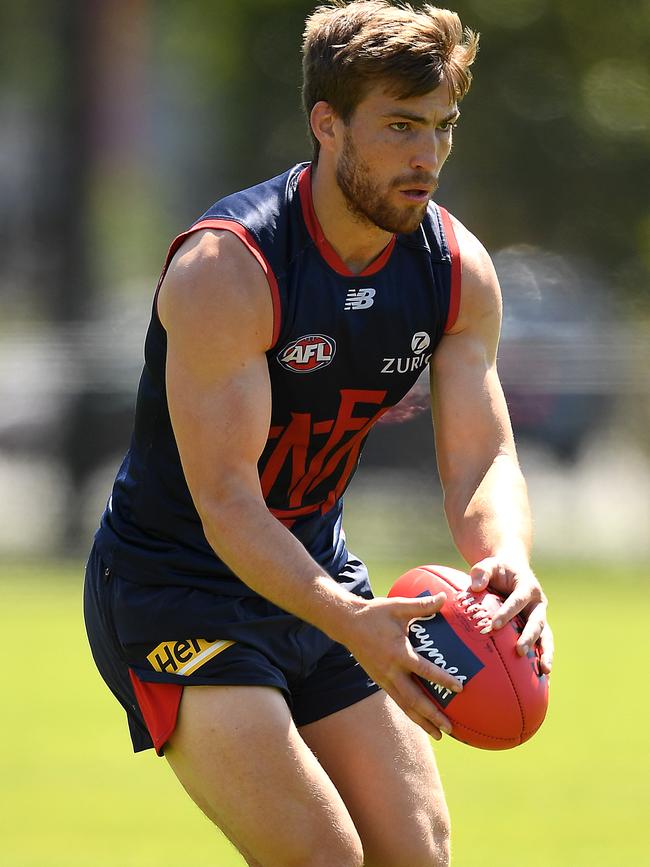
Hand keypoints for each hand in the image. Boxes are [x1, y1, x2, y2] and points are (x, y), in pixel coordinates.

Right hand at [342, 593, 463, 739]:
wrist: (346, 623)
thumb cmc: (374, 613)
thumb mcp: (398, 606)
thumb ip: (422, 606)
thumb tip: (444, 598)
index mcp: (398, 653)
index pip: (424, 670)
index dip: (442, 679)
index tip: (459, 687)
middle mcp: (391, 670)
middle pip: (414, 699)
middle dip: (432, 715)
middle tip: (450, 728)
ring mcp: (384, 678)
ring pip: (405, 705)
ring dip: (422, 721)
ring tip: (438, 734)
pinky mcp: (379, 681)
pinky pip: (398, 700)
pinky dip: (410, 713)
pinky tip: (421, 720)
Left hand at [470, 556, 553, 674]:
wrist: (512, 571)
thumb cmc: (497, 569)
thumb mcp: (488, 565)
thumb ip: (481, 572)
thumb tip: (475, 587)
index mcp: (527, 586)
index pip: (518, 600)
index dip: (507, 612)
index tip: (495, 625)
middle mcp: (538, 603)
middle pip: (537, 621)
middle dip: (529, 637)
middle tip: (519, 651)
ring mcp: (540, 616)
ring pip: (546, 636)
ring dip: (545, 652)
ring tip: (545, 671)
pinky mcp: (538, 627)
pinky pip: (543, 644)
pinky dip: (544, 659)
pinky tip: (544, 679)